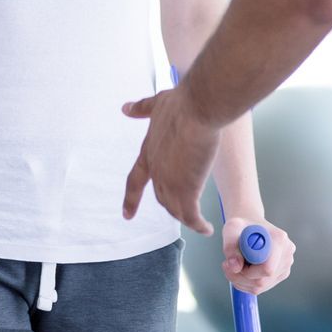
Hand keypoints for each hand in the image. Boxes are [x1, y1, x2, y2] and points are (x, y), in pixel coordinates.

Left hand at [121, 86, 219, 233]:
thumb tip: (125, 108)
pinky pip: (191, 217)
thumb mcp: (157, 104)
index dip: (131, 199)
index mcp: (148, 154)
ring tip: (197, 223)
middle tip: (183, 214)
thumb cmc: (182, 103)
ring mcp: (170, 182)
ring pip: (175, 210)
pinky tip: (206, 229)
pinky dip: (198, 225)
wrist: (198, 107)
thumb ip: (142, 109)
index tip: (126, 214)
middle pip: (161, 198)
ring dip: (186, 217)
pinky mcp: (187, 189)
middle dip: (171, 206)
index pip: (135, 181)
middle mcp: (157, 172)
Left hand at [223, 217, 294, 294]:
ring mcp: (286, 266)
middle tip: (227, 264)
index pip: (267, 269)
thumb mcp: (231, 229)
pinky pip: (261, 287)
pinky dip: (245, 283)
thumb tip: (235, 267)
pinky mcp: (281, 274)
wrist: (251, 227)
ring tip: (233, 265)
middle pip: (262, 281)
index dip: (246, 272)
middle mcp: (286, 254)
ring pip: (260, 286)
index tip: (233, 261)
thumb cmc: (241, 226)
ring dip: (240, 281)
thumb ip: (230, 247)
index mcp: (279, 240)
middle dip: (240, 277)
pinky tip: (240, 270)